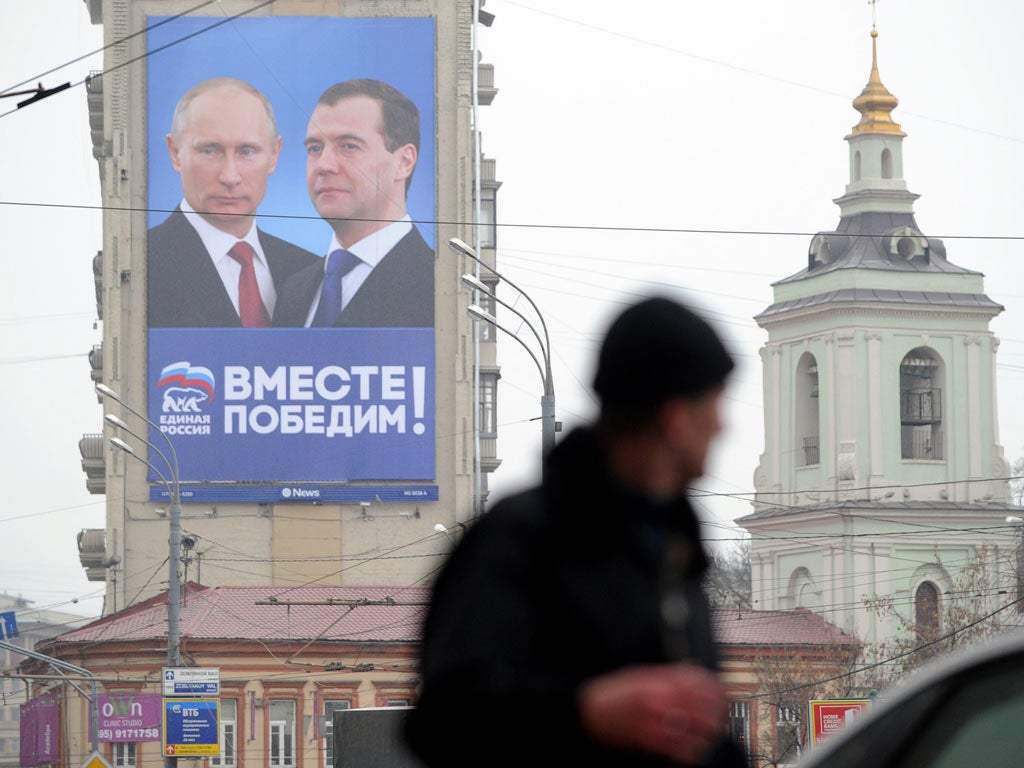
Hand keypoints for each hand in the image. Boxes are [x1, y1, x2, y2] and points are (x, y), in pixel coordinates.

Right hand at [578, 663, 727, 763]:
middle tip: (722, 714)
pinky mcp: (648, 740)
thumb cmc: (614, 692)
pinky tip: (696, 750)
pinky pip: (677, 749)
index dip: (714, 687)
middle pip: (700, 706)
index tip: (722, 691)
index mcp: (657, 681)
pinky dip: (691, 751)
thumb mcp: (641, 674)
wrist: (590, 709)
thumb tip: (691, 674)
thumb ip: (667, 676)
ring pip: (692, 730)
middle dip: (717, 711)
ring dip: (707, 733)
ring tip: (713, 733)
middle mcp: (659, 700)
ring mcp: (654, 721)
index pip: (696, 682)